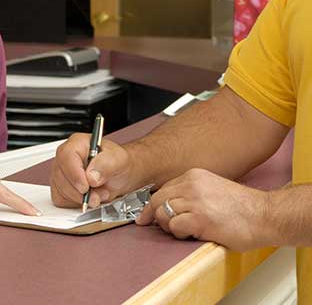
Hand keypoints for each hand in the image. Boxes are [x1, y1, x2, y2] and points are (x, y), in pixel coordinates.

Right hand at [50, 133, 135, 208]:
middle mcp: (66, 157)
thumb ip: (106, 165)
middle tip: (98, 193)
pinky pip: (60, 199)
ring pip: (60, 190)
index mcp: (78, 143)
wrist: (121, 175)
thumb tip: (91, 176)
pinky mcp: (60, 187)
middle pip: (61, 176)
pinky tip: (87, 198)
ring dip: (80, 199)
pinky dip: (75, 203)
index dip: (74, 173)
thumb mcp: (119, 159)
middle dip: (80, 191)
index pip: (67, 156)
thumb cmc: (117, 163)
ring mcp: (61, 172)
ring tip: (97, 194)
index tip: (86, 187)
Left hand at [136, 168, 268, 251]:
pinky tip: (191, 234)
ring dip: (168, 226)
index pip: (162, 188)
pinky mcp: (200, 218)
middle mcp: (191, 184)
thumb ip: (191, 192)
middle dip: (154, 216)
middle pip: (157, 199)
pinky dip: (178, 233)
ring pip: (162, 212)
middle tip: (161, 227)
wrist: (264, 214)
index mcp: (193, 176)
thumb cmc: (242, 207)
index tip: (146, 215)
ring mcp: (195, 200)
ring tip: (183, 230)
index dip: (152, 205)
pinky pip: (174, 225)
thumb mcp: (211, 187)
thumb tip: (170, 204)